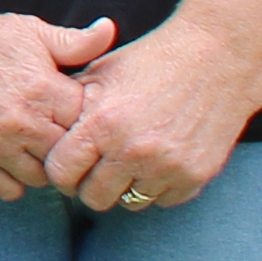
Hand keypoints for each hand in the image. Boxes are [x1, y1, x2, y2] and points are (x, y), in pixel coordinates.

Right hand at [0, 3, 119, 203]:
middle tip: (57, 133)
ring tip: (34, 145)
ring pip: (41, 178)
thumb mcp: (30, 31)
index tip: (73, 112)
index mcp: (43, 89)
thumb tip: (110, 31)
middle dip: (66, 145)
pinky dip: (13, 180)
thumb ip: (74, 41)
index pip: (88, 122)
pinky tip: (10, 158)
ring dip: (42, 165)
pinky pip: (9, 190)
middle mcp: (22, 122)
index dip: (84, 118)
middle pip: (68, 155)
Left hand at [44, 25, 261, 218]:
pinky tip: (159, 159)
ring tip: (131, 160)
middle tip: (98, 169)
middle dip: (90, 185)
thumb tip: (43, 129)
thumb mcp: (102, 73)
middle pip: (93, 198)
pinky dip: (158, 186)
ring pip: (129, 202)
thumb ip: (71, 105)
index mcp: (102, 124)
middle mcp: (133, 151)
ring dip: (127, 186)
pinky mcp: (194, 177)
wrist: (218, 58)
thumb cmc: (153, 61)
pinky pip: (163, 200)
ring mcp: (166, 168)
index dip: (61, 172)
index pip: (61, 174)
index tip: (68, 166)